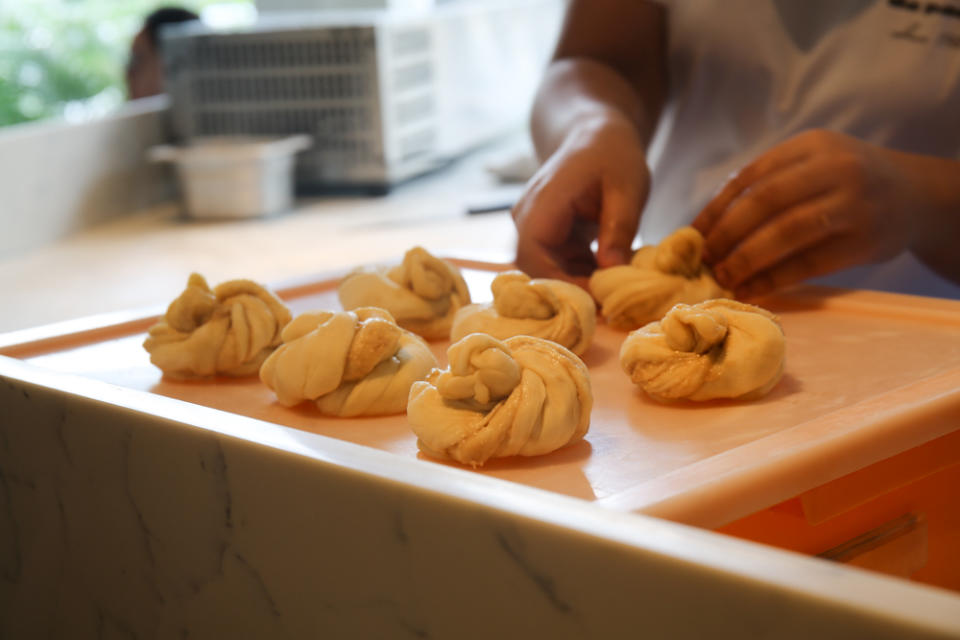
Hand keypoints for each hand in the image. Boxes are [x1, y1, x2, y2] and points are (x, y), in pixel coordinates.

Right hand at [512, 113, 647, 287]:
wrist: (595, 136)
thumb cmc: (613, 155)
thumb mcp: (628, 187)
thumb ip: (620, 227)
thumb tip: (611, 271)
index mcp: (542, 202)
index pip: (533, 253)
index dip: (559, 281)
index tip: (595, 297)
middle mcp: (527, 217)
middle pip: (535, 269)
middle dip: (570, 290)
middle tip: (609, 304)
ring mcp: (534, 229)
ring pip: (546, 272)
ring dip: (578, 285)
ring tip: (613, 293)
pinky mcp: (546, 239)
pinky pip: (556, 267)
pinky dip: (581, 276)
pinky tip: (608, 277)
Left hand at [693, 130, 918, 297]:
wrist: (914, 195)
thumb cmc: (845, 181)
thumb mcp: (812, 162)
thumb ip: (767, 182)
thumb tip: (706, 226)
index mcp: (812, 145)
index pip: (751, 177)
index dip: (717, 209)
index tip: (694, 236)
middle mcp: (835, 169)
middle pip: (766, 203)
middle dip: (728, 235)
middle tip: (705, 260)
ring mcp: (854, 205)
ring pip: (787, 234)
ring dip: (747, 260)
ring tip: (723, 277)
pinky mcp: (865, 242)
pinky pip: (809, 264)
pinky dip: (775, 280)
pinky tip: (752, 290)